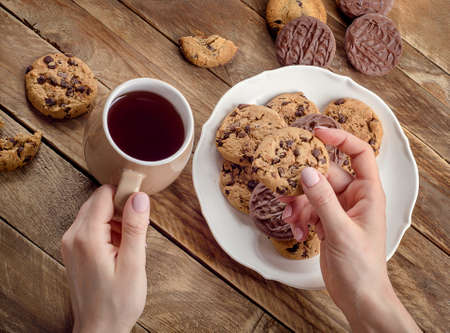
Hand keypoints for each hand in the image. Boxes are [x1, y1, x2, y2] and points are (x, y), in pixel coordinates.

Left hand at [61, 185, 149, 332]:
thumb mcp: (133, 264)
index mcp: (86, 237)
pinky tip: (119, 248)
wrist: (99, 329)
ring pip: (96, 212)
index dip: (125, 194)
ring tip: (129, 242)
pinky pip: (92, 225)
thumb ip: (134, 227)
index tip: (141, 205)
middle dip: (121, 208)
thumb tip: (139, 197)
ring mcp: (71, 243)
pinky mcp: (74, 249)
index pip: (104, 194)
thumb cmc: (117, 303)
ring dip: (115, 219)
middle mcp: (73, 236)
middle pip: (98, 201)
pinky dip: (108, 229)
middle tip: (137, 228)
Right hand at [281, 128, 419, 331]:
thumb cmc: (361, 267)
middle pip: (325, 175)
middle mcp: (353, 198)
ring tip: (290, 219)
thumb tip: (306, 172)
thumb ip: (323, 200)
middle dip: (303, 183)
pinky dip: (299, 218)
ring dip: (298, 204)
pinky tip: (296, 232)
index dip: (341, 139)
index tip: (317, 133)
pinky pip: (308, 210)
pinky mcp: (326, 223)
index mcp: (367, 194)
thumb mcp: (340, 231)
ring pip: (312, 193)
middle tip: (284, 189)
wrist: (358, 297)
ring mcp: (338, 210)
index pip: (359, 154)